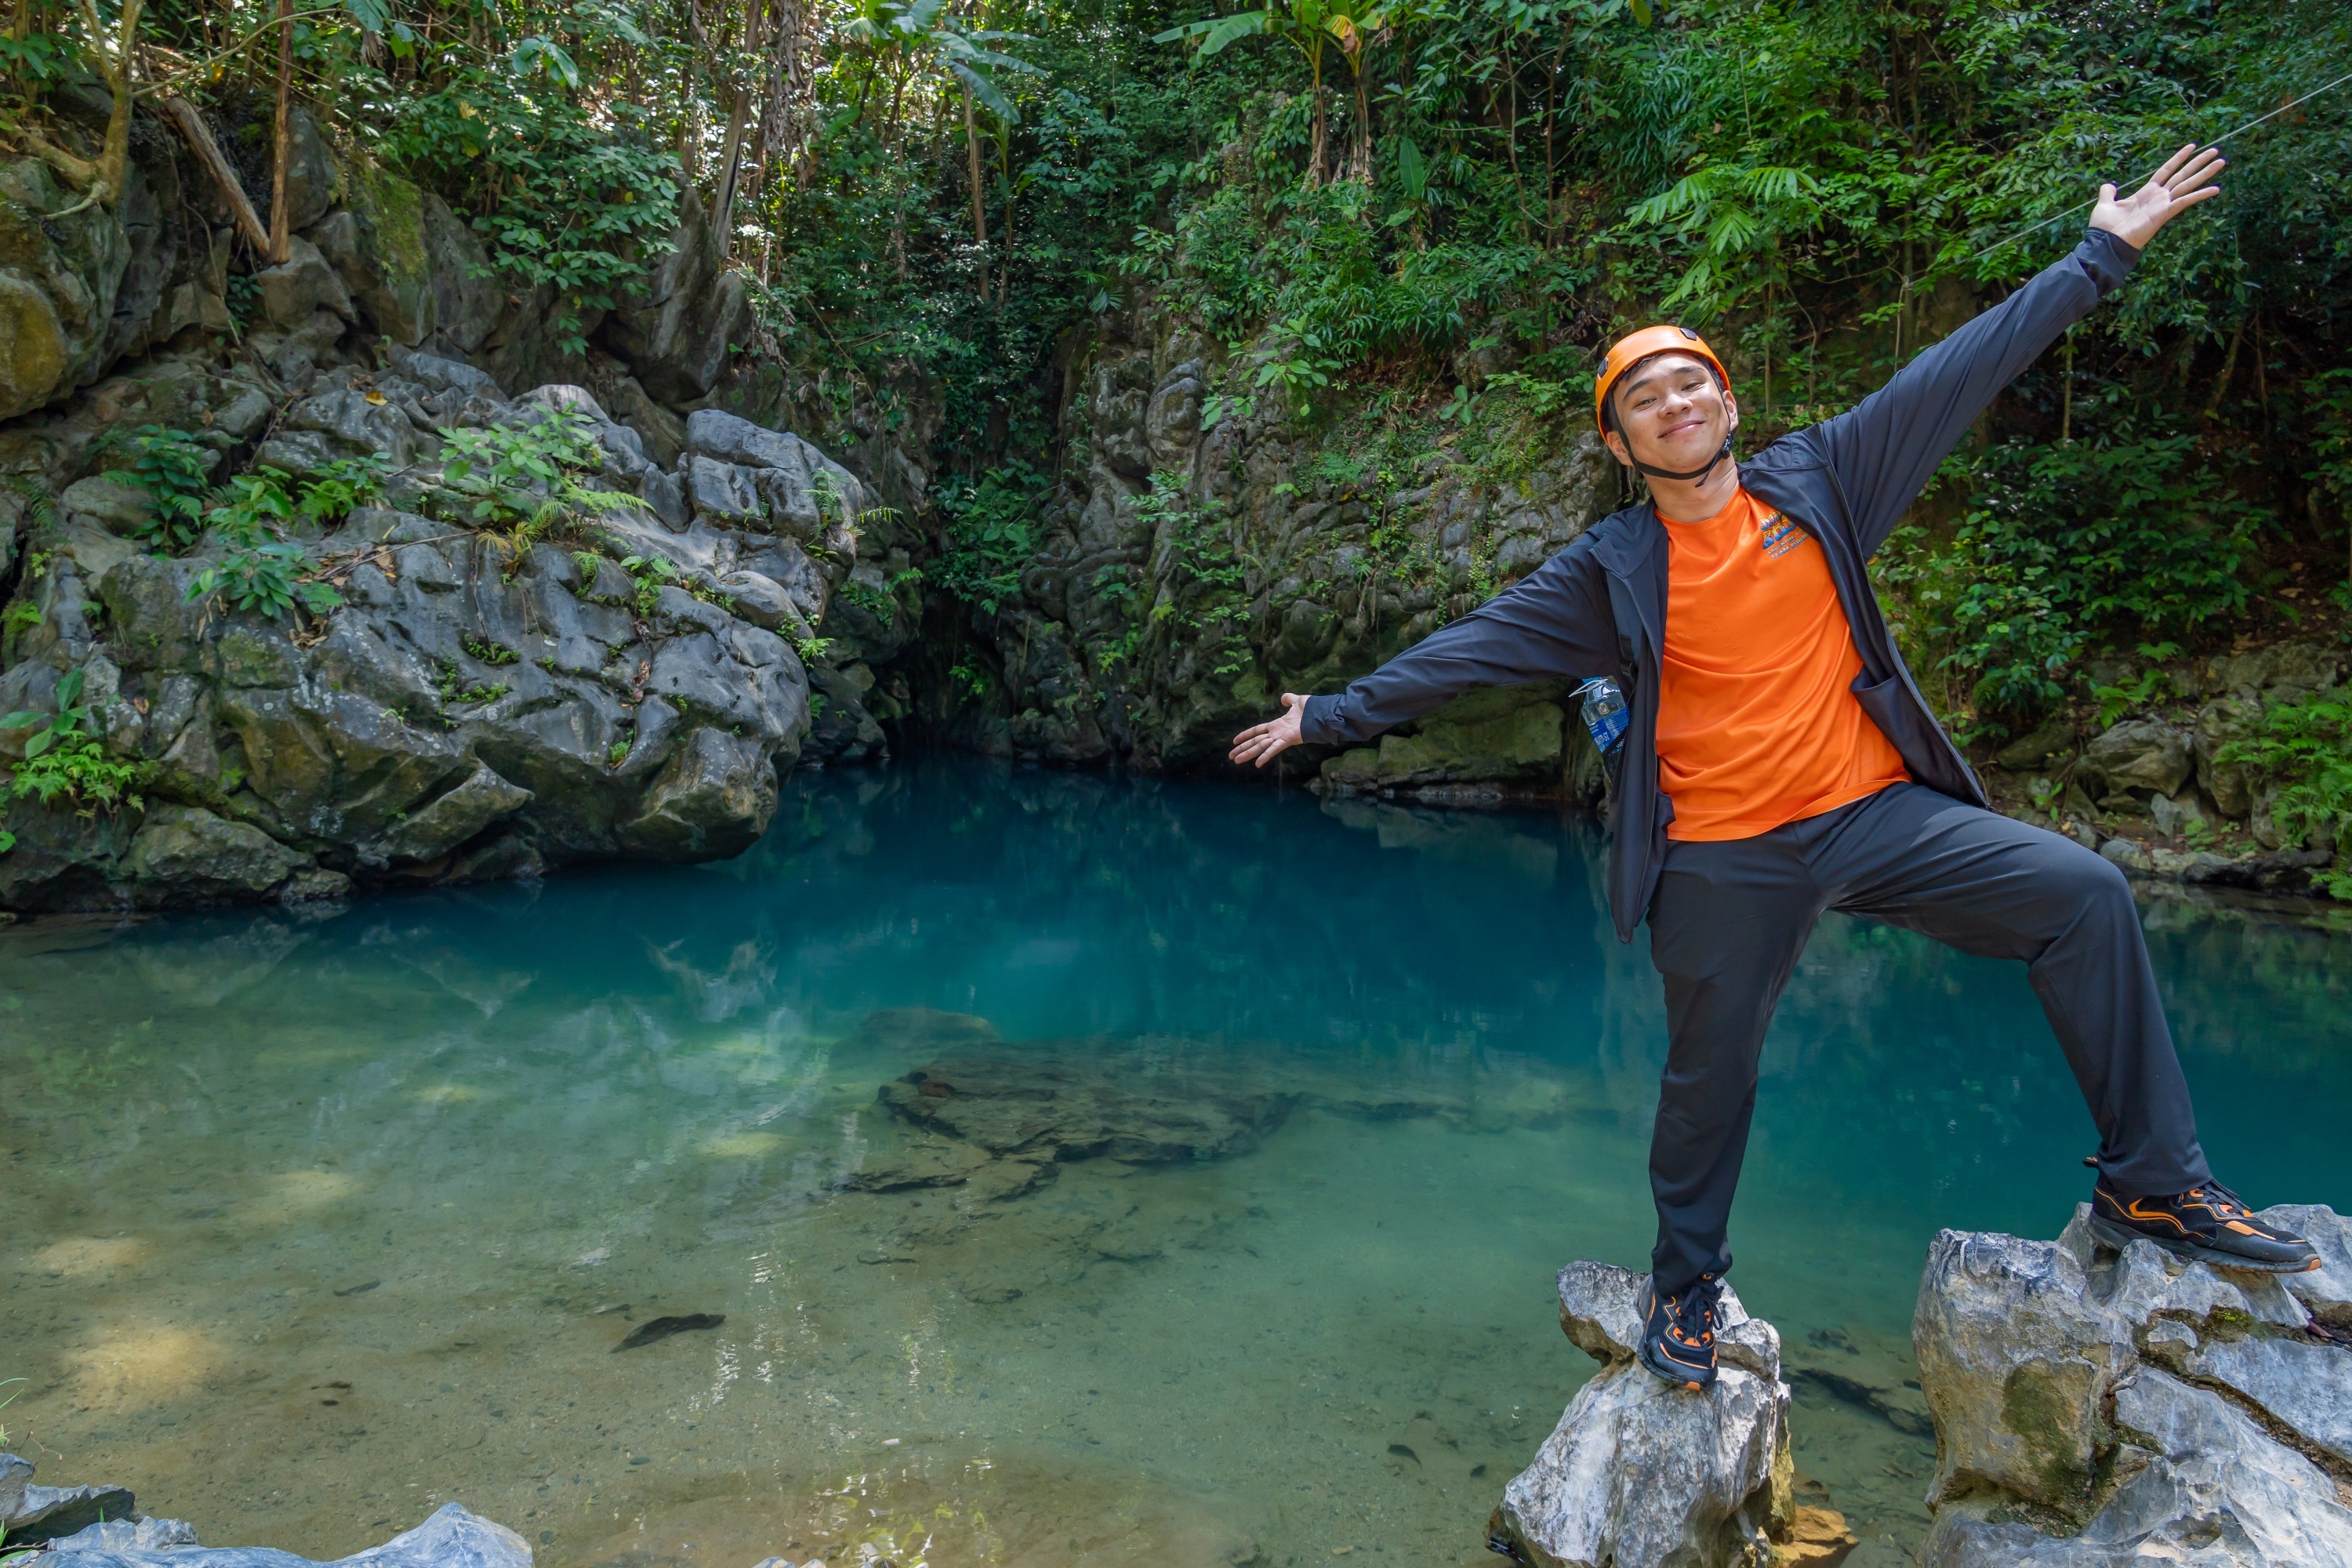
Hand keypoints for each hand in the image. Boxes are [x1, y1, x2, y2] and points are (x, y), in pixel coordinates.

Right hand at [1230, 692, 1308, 767]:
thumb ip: (1289, 699)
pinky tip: (1257, 764)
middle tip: (1231, 757)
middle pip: (1255, 742)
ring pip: (1260, 747)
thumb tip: (1283, 698)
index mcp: (1276, 725)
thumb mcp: (1297, 702)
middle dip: (1243, 749)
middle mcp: (1276, 733)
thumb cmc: (1312, 710)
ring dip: (1248, 754)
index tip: (1235, 741)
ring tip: (1236, 760)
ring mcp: (1280, 738)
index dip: (1246, 735)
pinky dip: (1266, 756)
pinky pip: (1274, 749)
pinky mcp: (1287, 740)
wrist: (1322, 714)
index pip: (1257, 731)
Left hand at [2090, 143, 2224, 250]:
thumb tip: (2109, 185)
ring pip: (2188, 184)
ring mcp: (2163, 205)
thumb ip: (2108, 193)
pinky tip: (2216, 188)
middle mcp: (2158, 197)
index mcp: (2146, 193)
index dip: (2178, 158)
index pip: (2166, 170)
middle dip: (2198, 162)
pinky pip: (2185, 201)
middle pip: (2182, 175)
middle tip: (2215, 151)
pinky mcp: (2164, 214)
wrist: (2105, 243)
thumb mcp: (2104, 204)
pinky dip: (2200, 195)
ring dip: (2205, 173)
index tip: (2191, 146)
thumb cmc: (2104, 228)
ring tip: (2222, 161)